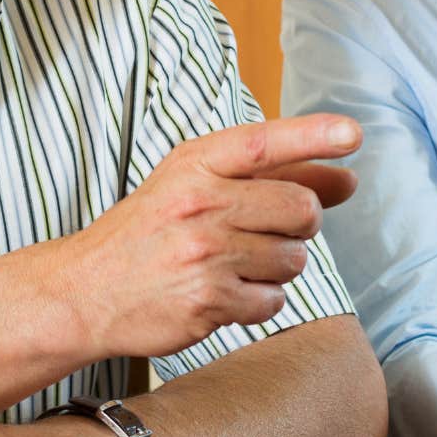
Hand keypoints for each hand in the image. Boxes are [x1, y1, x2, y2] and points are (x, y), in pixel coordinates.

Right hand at [54, 113, 360, 358]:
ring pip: (292, 260)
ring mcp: (204, 254)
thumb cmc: (149, 232)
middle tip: (267, 231)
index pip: (263, 143)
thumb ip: (268, 178)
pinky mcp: (208, 302)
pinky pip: (273, 301)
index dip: (312, 136)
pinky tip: (222, 293)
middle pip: (299, 209)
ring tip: (230, 264)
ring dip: (275, 267)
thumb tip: (347, 181)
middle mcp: (199, 204)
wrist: (84, 291)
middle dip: (299, 224)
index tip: (352, 134)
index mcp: (194, 165)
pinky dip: (257, 301)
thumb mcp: (192, 185)